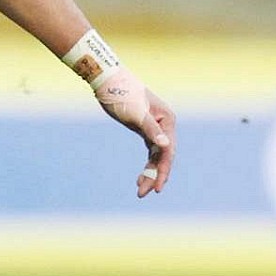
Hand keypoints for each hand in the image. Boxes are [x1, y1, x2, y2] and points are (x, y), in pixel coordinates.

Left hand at [94, 68, 175, 197]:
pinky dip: (146, 165)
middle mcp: (165, 126)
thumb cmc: (121, 94)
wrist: (107, 81)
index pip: (168, 151)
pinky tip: (140, 178)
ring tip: (139, 191)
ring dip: (149, 173)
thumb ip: (150, 129)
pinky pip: (150, 152)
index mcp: (167, 120)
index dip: (163, 170)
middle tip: (144, 194)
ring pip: (156, 156)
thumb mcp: (135, 113)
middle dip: (154, 176)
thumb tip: (166, 146)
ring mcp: (156, 128)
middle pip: (163, 156)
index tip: (157, 187)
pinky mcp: (145, 130)